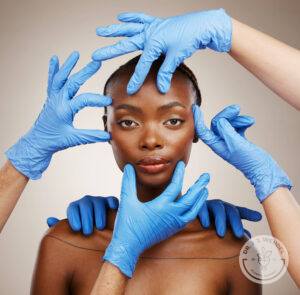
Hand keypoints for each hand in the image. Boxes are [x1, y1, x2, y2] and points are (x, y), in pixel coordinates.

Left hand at [5, 52, 111, 179]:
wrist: (38, 142)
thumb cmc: (55, 141)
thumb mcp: (74, 139)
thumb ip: (91, 136)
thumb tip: (108, 136)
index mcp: (64, 110)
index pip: (83, 100)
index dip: (97, 99)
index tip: (109, 102)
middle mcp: (57, 101)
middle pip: (73, 82)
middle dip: (86, 71)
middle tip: (97, 62)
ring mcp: (53, 98)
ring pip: (61, 78)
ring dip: (68, 66)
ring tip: (75, 54)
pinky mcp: (51, 98)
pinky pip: (52, 81)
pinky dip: (53, 70)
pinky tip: (55, 59)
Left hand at [47, 195, 118, 234]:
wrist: (103, 234)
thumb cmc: (85, 234)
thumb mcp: (73, 232)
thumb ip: (61, 226)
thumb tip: (49, 220)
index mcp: (76, 208)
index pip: (73, 208)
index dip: (74, 217)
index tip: (77, 228)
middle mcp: (87, 202)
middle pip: (85, 204)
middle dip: (86, 218)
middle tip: (87, 231)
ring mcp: (99, 201)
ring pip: (98, 202)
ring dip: (99, 214)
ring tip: (99, 227)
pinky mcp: (111, 202)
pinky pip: (111, 200)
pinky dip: (112, 204)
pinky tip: (112, 211)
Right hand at [92, 9, 231, 93]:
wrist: (203, 25)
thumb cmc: (190, 38)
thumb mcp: (176, 56)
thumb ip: (166, 71)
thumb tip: (161, 88)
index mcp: (153, 42)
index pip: (142, 64)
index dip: (136, 79)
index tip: (130, 91)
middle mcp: (150, 33)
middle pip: (126, 43)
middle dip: (110, 51)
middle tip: (96, 56)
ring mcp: (152, 27)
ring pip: (129, 29)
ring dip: (115, 30)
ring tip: (101, 31)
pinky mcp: (157, 24)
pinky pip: (142, 19)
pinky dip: (132, 17)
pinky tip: (121, 16)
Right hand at [104, 161, 208, 276]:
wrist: (128, 247)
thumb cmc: (127, 225)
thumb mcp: (127, 201)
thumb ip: (128, 182)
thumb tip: (129, 167)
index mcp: (161, 206)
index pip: (175, 186)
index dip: (179, 174)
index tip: (181, 164)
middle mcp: (171, 215)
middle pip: (191, 199)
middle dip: (200, 186)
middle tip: (207, 176)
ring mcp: (173, 224)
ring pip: (193, 210)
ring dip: (200, 199)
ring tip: (205, 190)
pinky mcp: (172, 230)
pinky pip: (188, 219)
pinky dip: (194, 210)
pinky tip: (194, 206)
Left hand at [193, 104, 291, 201]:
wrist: (263, 169)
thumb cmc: (250, 161)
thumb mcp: (237, 144)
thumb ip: (227, 131)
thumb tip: (220, 121)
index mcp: (216, 145)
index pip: (203, 131)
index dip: (198, 119)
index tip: (196, 108)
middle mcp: (221, 143)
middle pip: (217, 123)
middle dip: (226, 115)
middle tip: (236, 108)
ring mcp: (230, 141)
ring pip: (228, 123)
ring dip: (238, 119)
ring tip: (249, 121)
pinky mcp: (238, 139)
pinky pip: (237, 126)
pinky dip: (243, 122)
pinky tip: (250, 122)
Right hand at [199, 199, 261, 237]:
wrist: (188, 215)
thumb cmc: (209, 224)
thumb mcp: (224, 227)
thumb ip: (236, 230)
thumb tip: (250, 237)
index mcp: (228, 211)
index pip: (240, 212)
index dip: (249, 214)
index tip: (258, 218)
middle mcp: (220, 206)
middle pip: (231, 210)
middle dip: (235, 222)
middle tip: (239, 235)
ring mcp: (209, 205)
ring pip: (218, 208)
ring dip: (221, 220)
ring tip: (222, 233)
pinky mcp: (197, 206)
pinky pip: (202, 208)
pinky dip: (204, 215)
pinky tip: (206, 224)